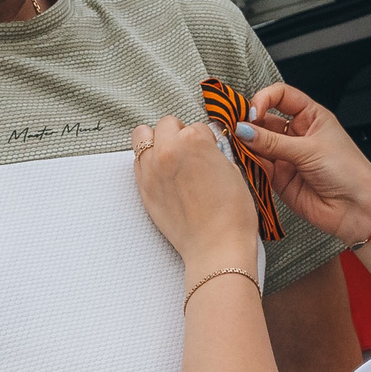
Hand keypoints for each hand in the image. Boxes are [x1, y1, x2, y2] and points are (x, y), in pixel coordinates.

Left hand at [131, 115, 261, 270]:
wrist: (216, 247)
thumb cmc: (231, 214)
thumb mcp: (232, 173)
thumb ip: (214, 155)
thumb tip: (207, 152)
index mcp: (195, 140)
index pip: (197, 126)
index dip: (206, 140)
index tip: (209, 153)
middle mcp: (168, 149)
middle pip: (167, 124)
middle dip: (179, 134)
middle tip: (189, 152)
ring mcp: (151, 169)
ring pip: (142, 136)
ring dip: (156, 141)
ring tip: (169, 157)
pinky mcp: (143, 188)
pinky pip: (137, 161)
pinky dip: (148, 162)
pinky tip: (163, 174)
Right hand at [237, 83, 370, 245]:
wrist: (356, 210)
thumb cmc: (348, 172)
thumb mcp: (310, 150)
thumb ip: (273, 142)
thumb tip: (243, 130)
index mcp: (311, 117)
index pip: (281, 96)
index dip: (264, 99)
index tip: (252, 113)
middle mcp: (297, 134)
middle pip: (264, 121)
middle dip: (249, 124)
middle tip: (234, 130)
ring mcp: (287, 156)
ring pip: (258, 145)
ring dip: (246, 146)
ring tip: (236, 148)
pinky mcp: (279, 178)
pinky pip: (258, 167)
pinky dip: (249, 165)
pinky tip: (245, 164)